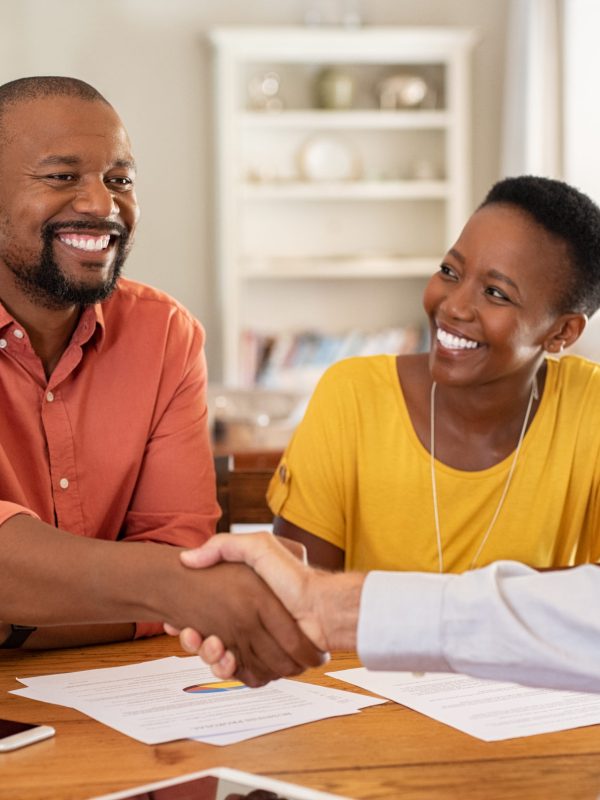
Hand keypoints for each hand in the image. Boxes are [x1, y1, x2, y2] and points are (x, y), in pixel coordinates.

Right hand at [166, 560, 323, 686]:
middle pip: (208, 639)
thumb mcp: (257, 546)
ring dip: (208, 655)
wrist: (320, 608)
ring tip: (210, 644)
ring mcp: (254, 644)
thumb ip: (224, 546)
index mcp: (243, 601)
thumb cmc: (293, 577)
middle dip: (195, 641)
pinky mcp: (263, 663)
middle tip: (190, 634)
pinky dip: (226, 669)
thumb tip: (188, 559)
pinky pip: (238, 673)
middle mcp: (247, 623)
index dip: (189, 621)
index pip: (205, 614)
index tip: (178, 621)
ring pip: (218, 658)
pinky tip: (224, 658)